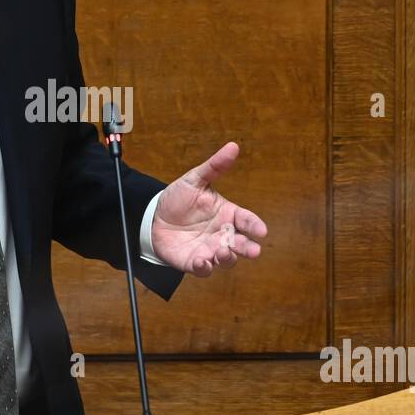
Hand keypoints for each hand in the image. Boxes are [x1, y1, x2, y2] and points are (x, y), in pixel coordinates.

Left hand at [151, 142, 267, 276]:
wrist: (152, 217)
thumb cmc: (178, 199)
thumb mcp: (195, 179)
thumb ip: (215, 166)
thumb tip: (233, 146)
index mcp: (227, 214)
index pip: (246, 220)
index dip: (254, 225)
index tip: (262, 230)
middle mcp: (222, 234)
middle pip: (241, 244)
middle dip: (248, 248)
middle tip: (253, 251)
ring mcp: (209, 249)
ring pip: (225, 259)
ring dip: (227, 257)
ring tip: (222, 251)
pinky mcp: (194, 261)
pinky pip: (203, 269)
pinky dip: (204, 267)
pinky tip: (202, 262)